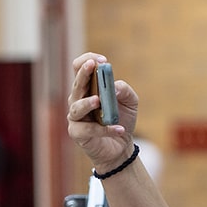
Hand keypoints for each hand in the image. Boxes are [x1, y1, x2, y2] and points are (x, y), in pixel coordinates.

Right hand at [67, 52, 136, 172]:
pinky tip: (119, 128)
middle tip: (94, 66)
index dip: (88, 60)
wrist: (121, 146)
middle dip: (84, 73)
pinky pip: (88, 130)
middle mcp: (78, 99)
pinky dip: (105, 129)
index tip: (102, 60)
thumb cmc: (121, 119)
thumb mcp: (130, 102)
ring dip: (87, 103)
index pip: (80, 67)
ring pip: (76, 107)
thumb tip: (113, 87)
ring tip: (99, 101)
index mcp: (88, 87)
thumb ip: (124, 90)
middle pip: (76, 83)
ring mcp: (76, 117)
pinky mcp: (78, 133)